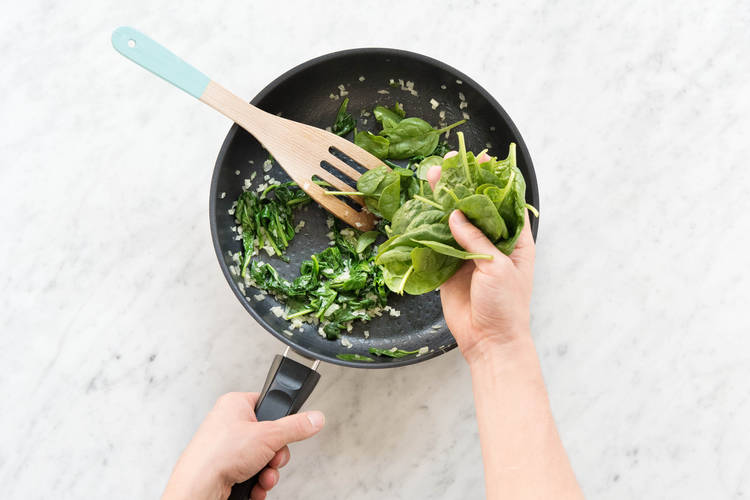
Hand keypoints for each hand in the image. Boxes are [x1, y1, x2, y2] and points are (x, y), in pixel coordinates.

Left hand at [162, 392, 324, 499]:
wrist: (197, 489)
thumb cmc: (217, 455)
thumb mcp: (268, 436)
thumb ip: (296, 427)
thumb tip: (315, 418)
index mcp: (235, 405)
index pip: (268, 405)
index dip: (280, 422)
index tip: (286, 433)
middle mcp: (228, 424)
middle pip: (269, 437)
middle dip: (275, 455)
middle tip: (272, 459)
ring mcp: (226, 448)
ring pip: (261, 458)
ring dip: (268, 472)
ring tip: (263, 477)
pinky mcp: (225, 469)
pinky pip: (251, 473)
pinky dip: (257, 482)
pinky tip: (255, 487)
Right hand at [427, 161, 534, 363]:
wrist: (489, 340)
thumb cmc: (506, 305)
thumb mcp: (497, 267)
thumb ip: (476, 239)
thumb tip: (456, 214)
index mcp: (514, 239)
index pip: (504, 202)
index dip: (493, 180)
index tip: (482, 160)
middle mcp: (490, 242)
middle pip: (475, 206)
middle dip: (463, 184)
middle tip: (450, 161)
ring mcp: (468, 253)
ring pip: (453, 220)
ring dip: (442, 200)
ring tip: (432, 174)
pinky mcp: (448, 266)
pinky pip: (436, 242)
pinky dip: (427, 227)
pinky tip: (419, 208)